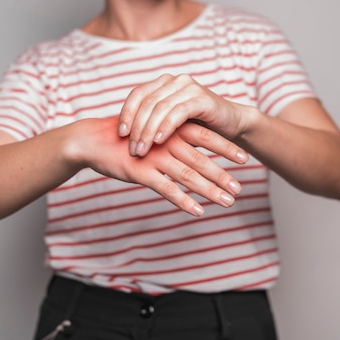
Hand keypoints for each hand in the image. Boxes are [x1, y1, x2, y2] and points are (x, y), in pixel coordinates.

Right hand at [69, 117, 248, 215]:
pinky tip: (198, 211)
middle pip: (202, 159)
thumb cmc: (129, 136)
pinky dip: (184, 201)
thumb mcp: (155, 130)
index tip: (245, 158)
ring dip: (210, 190)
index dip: (226, 148)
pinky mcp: (141, 172)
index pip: (206, 137)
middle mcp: (168, 141)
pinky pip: (166, 189)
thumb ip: (176, 135)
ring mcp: (155, 157)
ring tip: (228, 202)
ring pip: (188, 176)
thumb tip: (198, 143)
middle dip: (223, 175)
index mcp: (173, 128)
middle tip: (240, 188)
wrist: (93, 140)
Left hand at [117, 74, 250, 155]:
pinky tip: (159, 141)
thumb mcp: (171, 124)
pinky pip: (178, 112)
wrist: (231, 125)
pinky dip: (166, 127)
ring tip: (142, 150)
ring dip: (148, 131)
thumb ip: (151, 123)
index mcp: (164, 83)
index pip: (137, 94)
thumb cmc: (199, 127)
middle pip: (147, 102)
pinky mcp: (201, 98)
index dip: (126, 113)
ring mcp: (189, 87)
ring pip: (160, 108)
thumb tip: (123, 137)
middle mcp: (175, 80)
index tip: (119, 134)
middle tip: (132, 149)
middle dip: (137, 127)